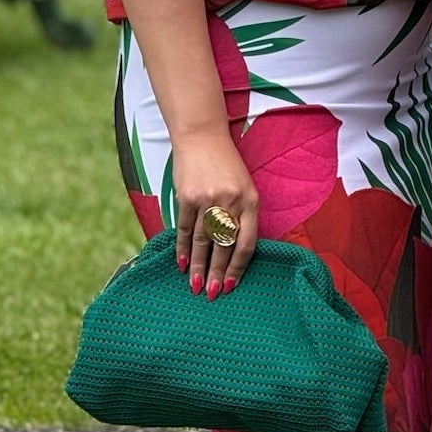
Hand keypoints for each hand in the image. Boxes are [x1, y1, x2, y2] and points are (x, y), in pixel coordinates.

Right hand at [172, 129, 259, 298]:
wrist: (202, 137)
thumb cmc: (226, 165)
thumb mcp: (244, 187)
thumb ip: (243, 215)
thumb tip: (234, 251)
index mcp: (251, 201)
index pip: (246, 243)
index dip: (239, 267)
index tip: (232, 284)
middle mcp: (231, 202)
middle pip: (224, 246)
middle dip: (218, 273)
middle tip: (212, 294)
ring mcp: (207, 199)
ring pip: (202, 241)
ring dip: (198, 266)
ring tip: (195, 286)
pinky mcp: (187, 197)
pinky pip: (184, 228)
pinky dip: (181, 247)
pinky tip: (180, 263)